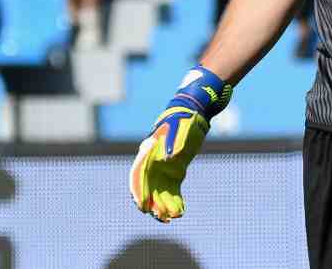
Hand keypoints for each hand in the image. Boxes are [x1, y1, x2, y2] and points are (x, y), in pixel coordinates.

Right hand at [131, 66, 232, 221]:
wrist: (192, 113)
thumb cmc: (183, 120)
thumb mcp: (179, 128)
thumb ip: (172, 142)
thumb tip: (167, 158)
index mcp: (148, 152)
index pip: (138, 175)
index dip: (138, 191)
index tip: (142, 205)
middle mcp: (152, 163)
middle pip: (148, 187)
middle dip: (152, 203)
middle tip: (160, 216)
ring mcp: (163, 169)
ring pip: (159, 193)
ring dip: (164, 206)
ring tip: (173, 218)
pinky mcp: (174, 173)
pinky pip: (172, 191)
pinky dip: (175, 202)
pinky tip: (181, 212)